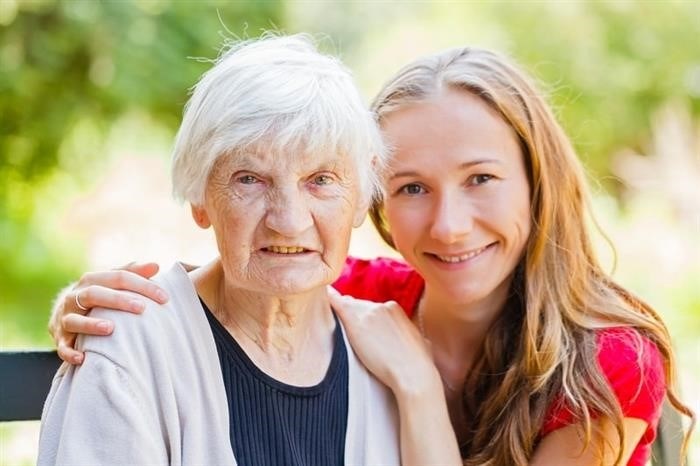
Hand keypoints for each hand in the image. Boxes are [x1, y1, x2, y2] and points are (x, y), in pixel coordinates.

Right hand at [49, 262, 167, 363]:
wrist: (64, 311)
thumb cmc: (99, 295)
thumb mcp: (113, 282)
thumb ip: (133, 273)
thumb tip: (156, 265)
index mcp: (91, 280)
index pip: (118, 277)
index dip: (142, 285)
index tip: (165, 297)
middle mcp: (75, 297)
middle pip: (94, 294)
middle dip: (118, 300)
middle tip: (142, 308)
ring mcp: (65, 318)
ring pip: (74, 320)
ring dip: (90, 325)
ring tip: (110, 328)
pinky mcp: (60, 338)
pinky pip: (61, 347)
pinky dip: (70, 352)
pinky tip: (83, 358)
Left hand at [327, 287, 440, 396]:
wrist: (413, 372)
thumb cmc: (417, 364)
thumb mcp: (418, 342)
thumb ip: (409, 335)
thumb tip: (415, 340)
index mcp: (395, 309)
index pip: (373, 309)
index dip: (365, 319)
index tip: (362, 327)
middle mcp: (381, 305)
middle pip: (359, 307)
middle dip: (353, 316)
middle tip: (349, 332)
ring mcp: (368, 311)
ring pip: (348, 308)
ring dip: (343, 314)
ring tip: (335, 317)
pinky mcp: (355, 320)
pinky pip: (337, 304)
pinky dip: (330, 299)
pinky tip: (324, 295)